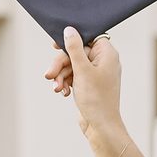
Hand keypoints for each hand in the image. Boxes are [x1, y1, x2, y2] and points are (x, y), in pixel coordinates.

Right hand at [44, 24, 122, 139]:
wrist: (100, 127)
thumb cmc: (96, 99)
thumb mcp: (82, 70)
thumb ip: (74, 48)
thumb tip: (69, 30)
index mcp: (107, 54)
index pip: (87, 37)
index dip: (71, 40)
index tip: (55, 45)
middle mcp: (103, 62)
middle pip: (75, 53)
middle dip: (61, 64)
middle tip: (49, 74)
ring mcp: (96, 73)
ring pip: (72, 66)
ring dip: (61, 76)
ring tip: (57, 88)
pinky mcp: (89, 84)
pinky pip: (73, 76)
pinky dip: (66, 83)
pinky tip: (63, 92)